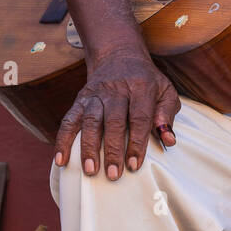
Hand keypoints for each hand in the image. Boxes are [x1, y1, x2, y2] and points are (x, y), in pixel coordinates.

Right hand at [53, 47, 180, 178]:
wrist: (118, 56)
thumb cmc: (147, 81)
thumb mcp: (165, 92)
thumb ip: (167, 115)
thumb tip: (169, 141)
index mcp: (140, 87)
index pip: (139, 118)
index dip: (136, 143)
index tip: (134, 165)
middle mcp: (116, 90)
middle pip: (113, 121)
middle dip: (112, 150)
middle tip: (113, 174)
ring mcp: (95, 94)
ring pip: (90, 121)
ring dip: (88, 147)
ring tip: (90, 171)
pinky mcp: (80, 99)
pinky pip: (69, 120)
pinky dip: (63, 140)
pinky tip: (61, 160)